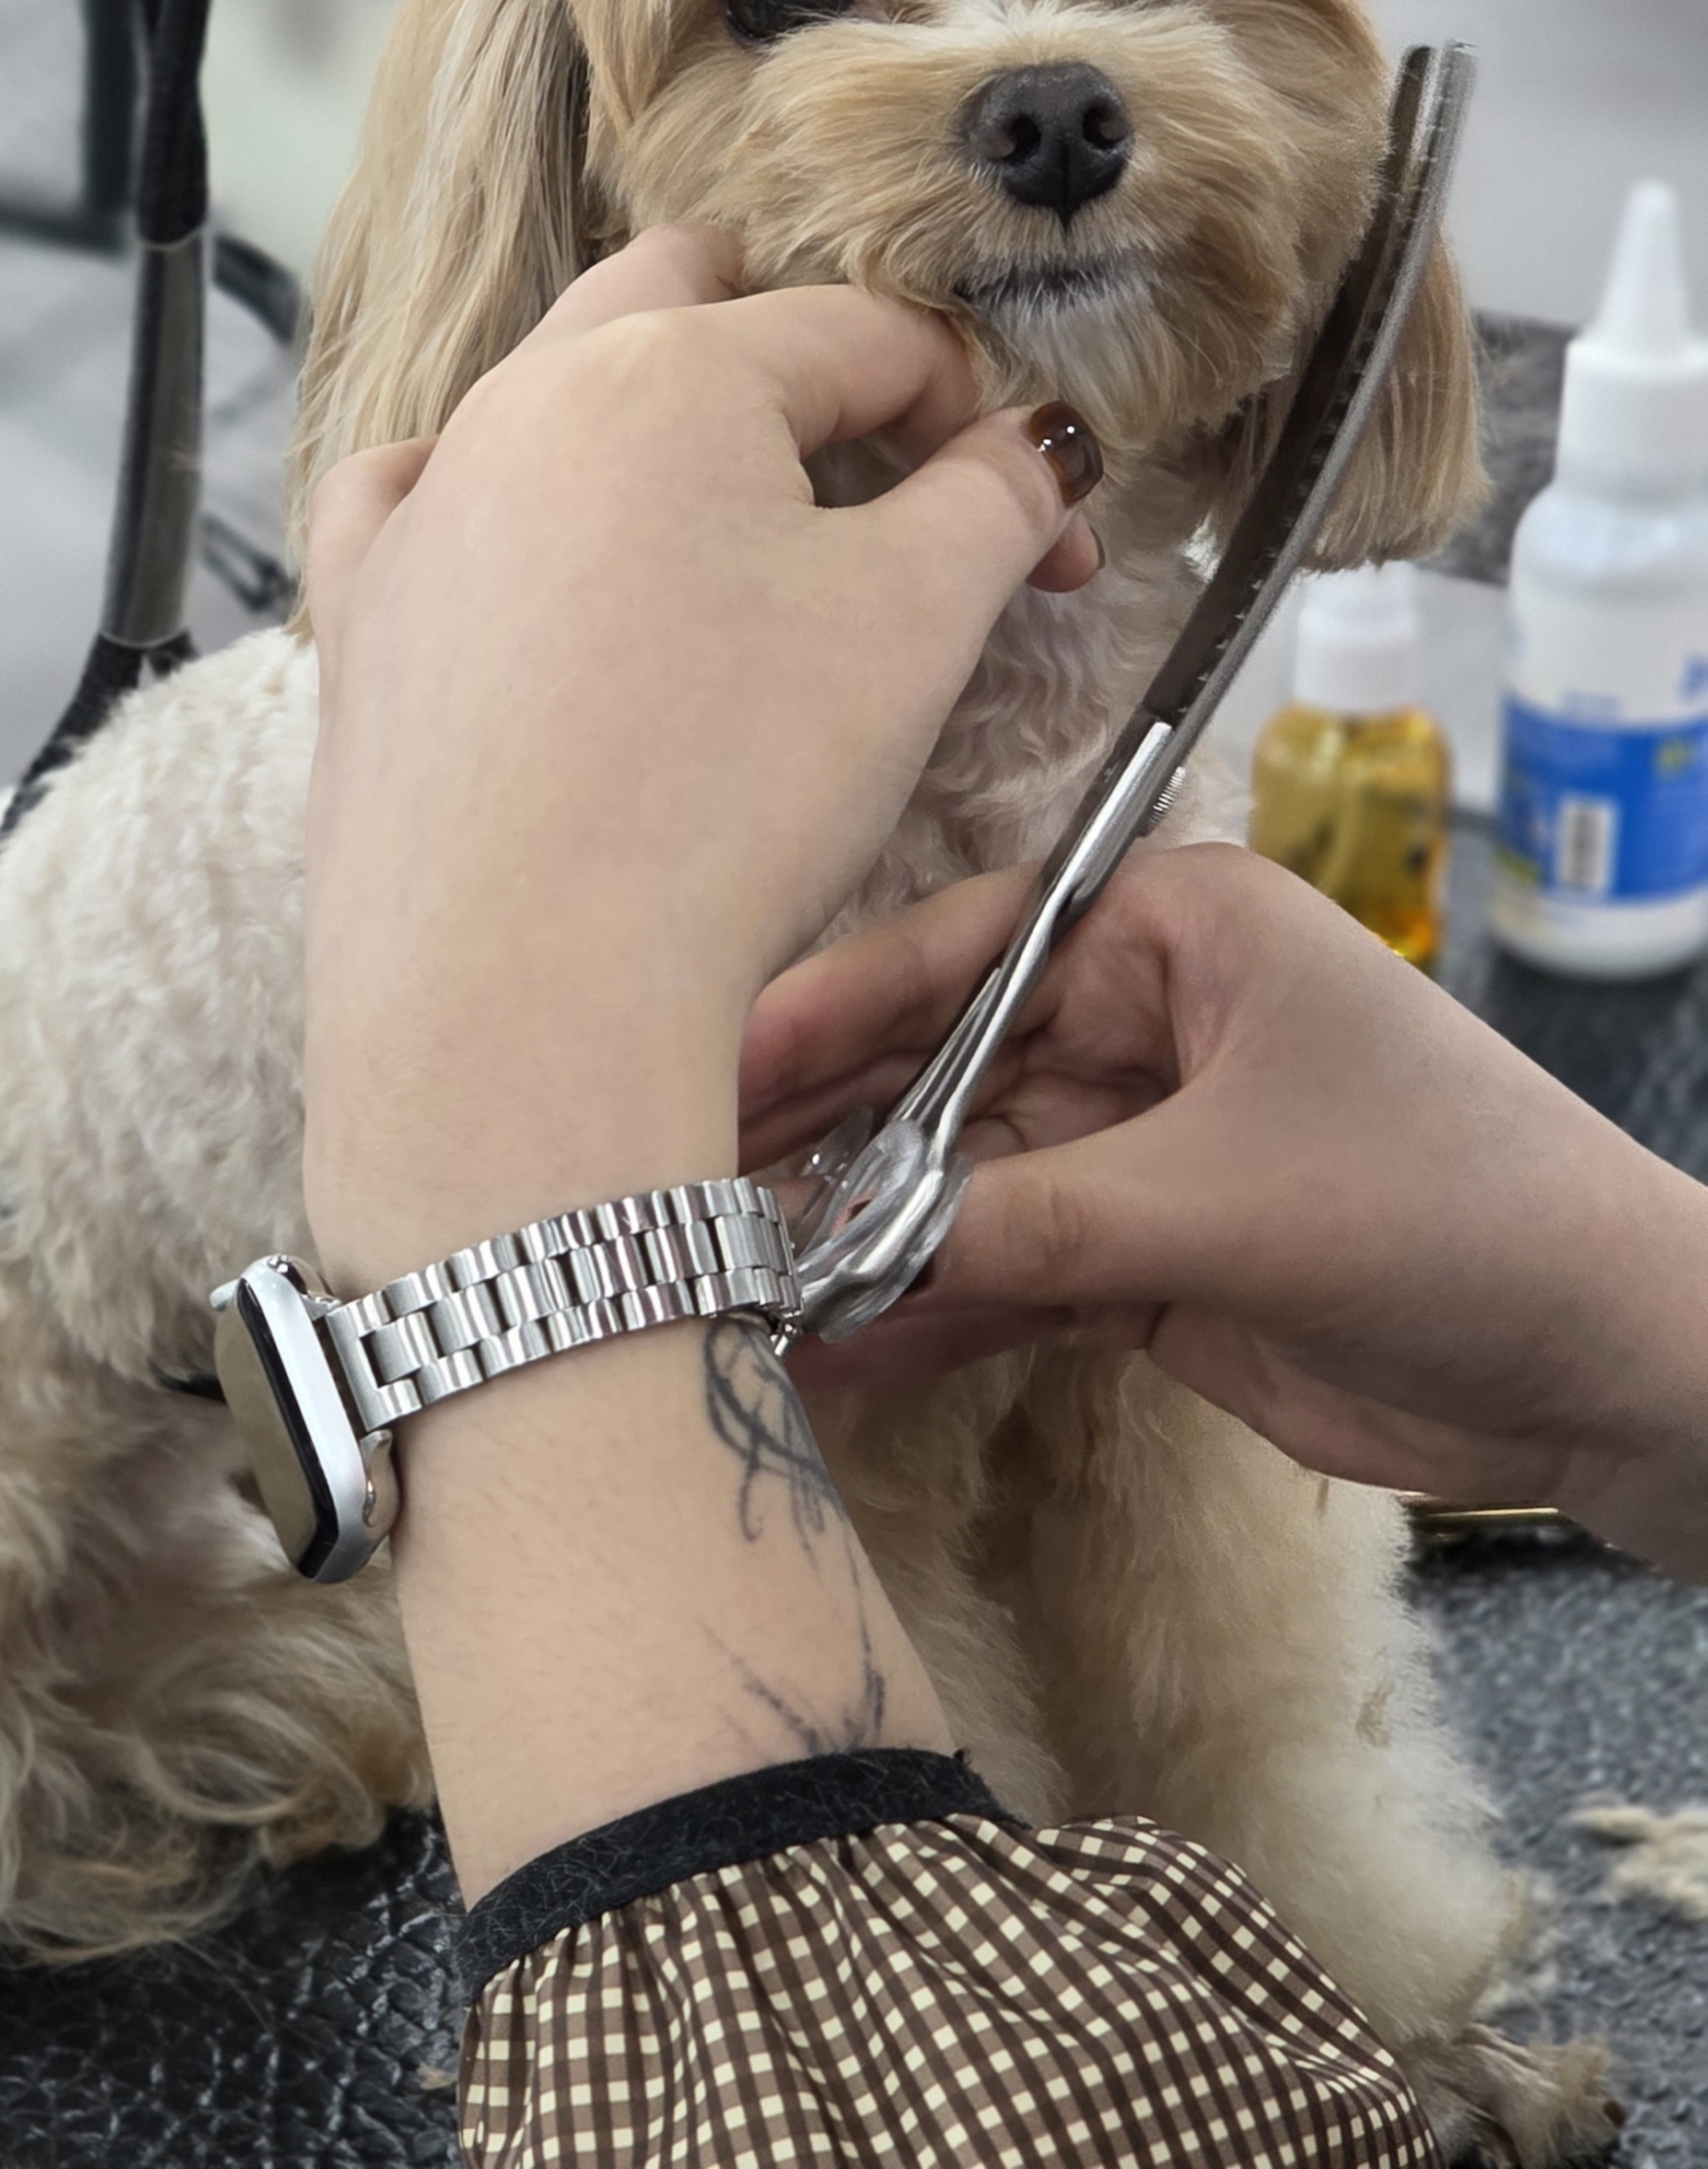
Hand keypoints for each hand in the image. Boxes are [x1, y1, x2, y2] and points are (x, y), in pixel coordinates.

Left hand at [301, 223, 1101, 1292]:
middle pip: (679, 305)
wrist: (520, 985)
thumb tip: (1033, 450)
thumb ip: (993, 500)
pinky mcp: (360, 619)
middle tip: (879, 458)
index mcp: (668, 369)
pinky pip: (415, 508)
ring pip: (546, 400)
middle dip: (795, 354)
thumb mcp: (915, 621)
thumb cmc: (722, 791)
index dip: (975, 419)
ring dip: (651, 432)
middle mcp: (522, 406)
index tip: (1034, 528)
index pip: (863, 333)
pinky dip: (488, 508)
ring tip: (731, 525)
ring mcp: (422, 509)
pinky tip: (523, 551)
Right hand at [741, 842, 1707, 1578]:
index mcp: (1167, 931)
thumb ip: (1020, 1221)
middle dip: (824, 1141)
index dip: (826, 1013)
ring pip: (958, 1184)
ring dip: (863, 1243)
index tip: (708, 1064)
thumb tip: (846, 1259)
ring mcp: (1137, 1145)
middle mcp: (1137, 1021)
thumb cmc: (1447, 1209)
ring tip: (735, 1293)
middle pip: (937, 1072)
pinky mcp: (1146, 1258)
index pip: (958, 954)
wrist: (1614, 1368)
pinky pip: (1005, 1275)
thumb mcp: (1217, 1199)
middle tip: (685, 1192)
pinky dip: (931, 1315)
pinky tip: (836, 1355)